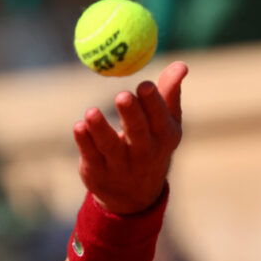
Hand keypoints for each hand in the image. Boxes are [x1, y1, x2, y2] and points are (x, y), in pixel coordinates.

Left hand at [72, 61, 187, 213]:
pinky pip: (90, 155)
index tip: (144, 85)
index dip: (153, 103)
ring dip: (100, 129)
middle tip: (122, 95)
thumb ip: (169, 93)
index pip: (159, 119)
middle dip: (131, 115)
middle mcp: (143, 153)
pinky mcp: (97, 172)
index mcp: (163, 137)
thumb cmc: (152, 146)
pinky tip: (79, 127)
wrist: (134, 195)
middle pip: (137, 133)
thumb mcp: (165, 124)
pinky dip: (84, 142)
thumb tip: (181, 64)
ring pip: (110, 146)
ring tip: (91, 112)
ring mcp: (119, 165)